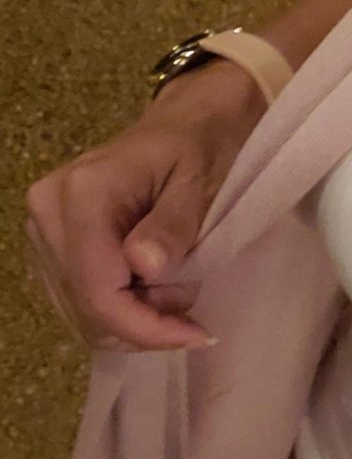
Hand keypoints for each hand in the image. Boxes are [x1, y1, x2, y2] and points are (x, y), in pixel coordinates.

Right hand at [22, 63, 266, 353]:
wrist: (185, 123)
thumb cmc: (200, 147)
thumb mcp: (201, 183)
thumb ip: (172, 225)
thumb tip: (142, 266)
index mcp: (82, 194)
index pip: (98, 291)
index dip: (145, 328)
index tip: (196, 335)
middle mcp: (47, 213)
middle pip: (85, 308)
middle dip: (144, 323)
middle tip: (192, 306)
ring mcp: (43, 229)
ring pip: (80, 311)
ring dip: (134, 318)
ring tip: (178, 290)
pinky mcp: (51, 242)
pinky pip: (79, 297)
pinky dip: (121, 307)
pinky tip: (156, 289)